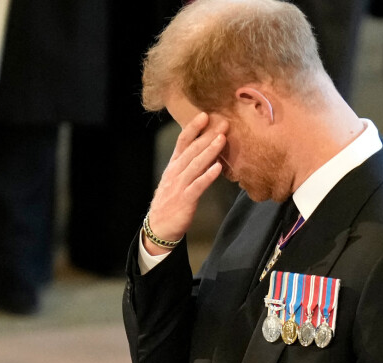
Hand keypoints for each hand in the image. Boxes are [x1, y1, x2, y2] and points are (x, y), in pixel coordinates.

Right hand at [145, 113, 227, 253]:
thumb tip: (205, 152)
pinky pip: (198, 185)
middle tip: (223, 123)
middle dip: (208, 135)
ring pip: (195, 164)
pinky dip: (208, 176)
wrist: (159, 226)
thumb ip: (189, 166)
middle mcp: (175, 172)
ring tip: (222, 139)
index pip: (182, 142)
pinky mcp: (185, 199)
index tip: (205, 115)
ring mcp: (179, 185)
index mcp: (173, 166)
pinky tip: (218, 168)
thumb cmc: (171, 202)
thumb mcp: (176, 180)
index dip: (194, 128)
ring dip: (209, 151)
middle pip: (192, 150)